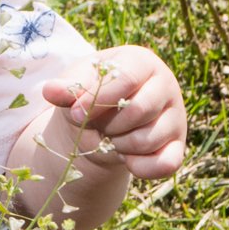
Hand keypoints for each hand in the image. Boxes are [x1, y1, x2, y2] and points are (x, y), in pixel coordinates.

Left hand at [40, 45, 187, 180]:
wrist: (103, 119)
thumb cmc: (91, 92)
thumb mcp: (76, 84)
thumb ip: (66, 87)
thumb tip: (50, 91)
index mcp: (142, 62)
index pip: (126, 78)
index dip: (97, 100)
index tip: (74, 113)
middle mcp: (167, 86)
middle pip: (138, 110)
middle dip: (107, 124)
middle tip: (96, 125)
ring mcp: (177, 117)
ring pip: (147, 140)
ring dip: (118, 145)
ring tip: (110, 136)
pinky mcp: (179, 146)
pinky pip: (165, 165)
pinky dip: (138, 167)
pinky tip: (124, 157)